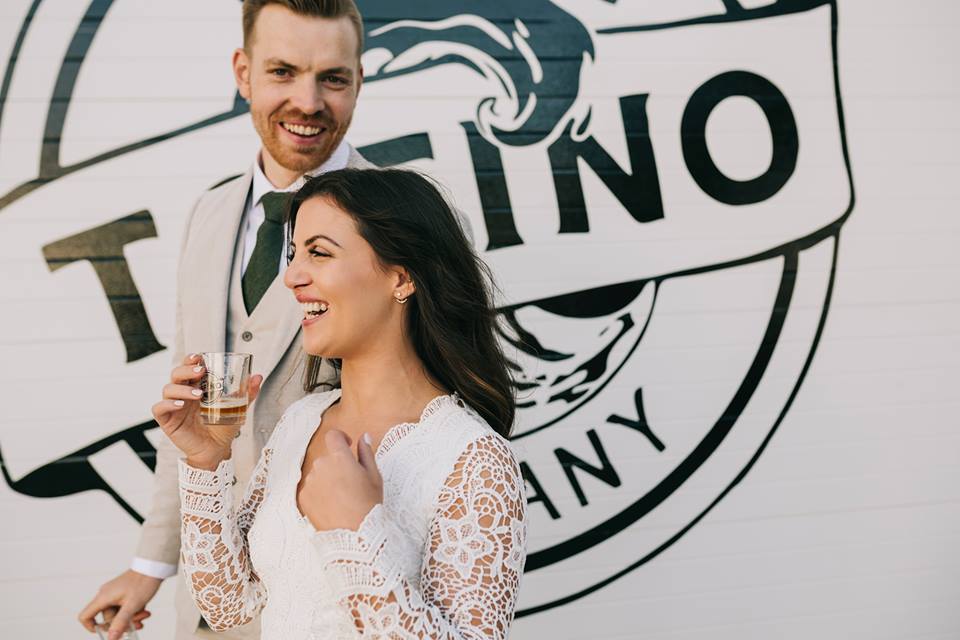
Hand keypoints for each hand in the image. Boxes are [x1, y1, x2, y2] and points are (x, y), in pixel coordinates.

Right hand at [78, 569, 157, 638]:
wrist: (153, 566)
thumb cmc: (143, 582)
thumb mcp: (132, 606)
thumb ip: (120, 623)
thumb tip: (111, 638)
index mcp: (103, 597)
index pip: (85, 616)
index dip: (91, 627)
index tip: (107, 632)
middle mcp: (105, 595)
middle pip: (107, 618)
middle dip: (123, 623)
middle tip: (139, 624)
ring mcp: (114, 594)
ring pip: (118, 614)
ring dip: (131, 618)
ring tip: (146, 614)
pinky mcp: (122, 593)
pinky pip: (123, 607)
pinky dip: (133, 611)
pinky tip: (144, 610)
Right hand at [151, 354, 262, 468]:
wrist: (216, 449)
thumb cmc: (223, 426)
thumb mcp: (238, 408)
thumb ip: (247, 393)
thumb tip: (258, 377)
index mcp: (197, 386)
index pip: (189, 367)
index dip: (190, 359)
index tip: (199, 356)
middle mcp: (183, 393)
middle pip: (177, 374)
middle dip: (186, 369)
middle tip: (201, 371)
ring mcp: (174, 406)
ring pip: (168, 389)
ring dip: (182, 388)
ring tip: (198, 394)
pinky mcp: (167, 420)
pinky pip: (159, 408)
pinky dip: (168, 404)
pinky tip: (180, 405)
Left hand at [299, 430, 382, 530]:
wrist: (354, 535)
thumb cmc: (368, 505)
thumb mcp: (374, 477)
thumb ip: (366, 453)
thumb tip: (364, 437)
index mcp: (340, 458)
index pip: (333, 436)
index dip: (340, 438)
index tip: (347, 445)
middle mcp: (321, 466)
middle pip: (327, 458)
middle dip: (337, 465)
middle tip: (351, 483)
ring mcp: (310, 482)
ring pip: (318, 474)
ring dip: (327, 479)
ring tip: (342, 498)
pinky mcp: (303, 497)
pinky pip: (311, 489)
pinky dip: (319, 494)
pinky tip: (332, 506)